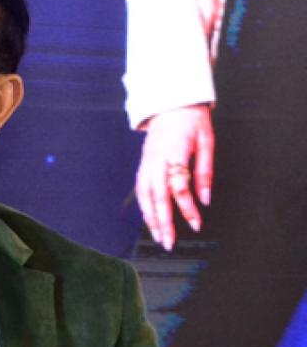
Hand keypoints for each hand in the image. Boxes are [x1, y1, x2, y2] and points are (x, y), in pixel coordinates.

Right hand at [136, 104, 213, 250]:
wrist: (170, 104)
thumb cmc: (190, 121)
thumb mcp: (207, 142)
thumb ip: (205, 172)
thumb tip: (204, 199)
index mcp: (174, 152)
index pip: (178, 186)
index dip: (187, 207)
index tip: (196, 223)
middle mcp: (156, 159)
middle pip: (157, 195)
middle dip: (162, 221)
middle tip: (168, 241)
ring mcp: (147, 162)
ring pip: (144, 195)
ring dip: (150, 217)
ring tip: (158, 235)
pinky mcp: (143, 164)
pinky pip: (140, 189)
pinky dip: (144, 206)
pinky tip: (149, 218)